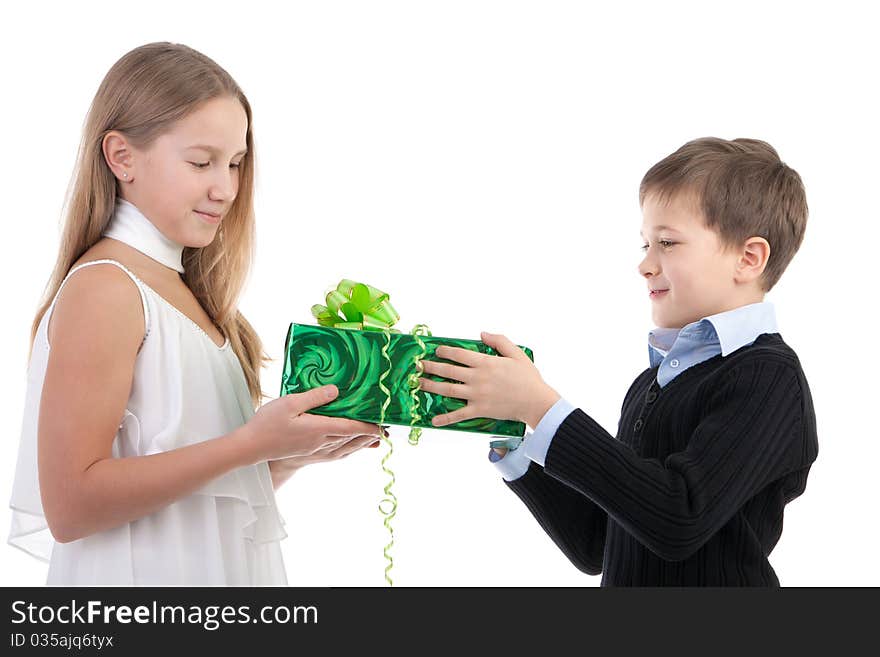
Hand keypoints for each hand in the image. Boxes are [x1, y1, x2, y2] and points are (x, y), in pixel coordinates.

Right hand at [239, 384, 383, 464]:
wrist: (251, 448)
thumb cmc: (267, 424)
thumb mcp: (290, 403)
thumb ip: (315, 397)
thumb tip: (336, 391)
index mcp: (319, 429)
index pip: (351, 428)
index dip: (369, 427)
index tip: (383, 424)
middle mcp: (321, 443)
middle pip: (352, 439)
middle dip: (370, 434)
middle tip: (385, 429)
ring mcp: (315, 451)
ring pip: (345, 448)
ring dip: (362, 444)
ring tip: (375, 440)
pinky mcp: (309, 455)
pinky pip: (335, 455)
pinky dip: (348, 451)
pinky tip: (349, 449)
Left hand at [418, 332, 560, 428]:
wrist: (535, 401)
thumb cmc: (528, 377)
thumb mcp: (516, 353)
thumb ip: (499, 341)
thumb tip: (482, 334)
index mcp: (485, 363)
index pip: (458, 354)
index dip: (444, 351)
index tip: (435, 350)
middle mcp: (477, 378)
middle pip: (447, 371)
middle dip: (430, 367)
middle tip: (417, 365)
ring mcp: (476, 395)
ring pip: (447, 390)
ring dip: (430, 386)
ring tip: (418, 383)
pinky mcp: (478, 410)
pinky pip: (458, 415)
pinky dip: (445, 418)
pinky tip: (433, 420)